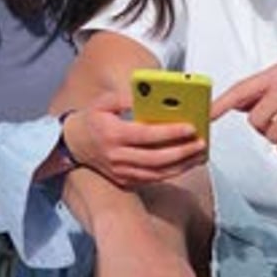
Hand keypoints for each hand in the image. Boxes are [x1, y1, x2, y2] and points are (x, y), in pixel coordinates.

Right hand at [64, 94, 207, 186]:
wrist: (74, 144)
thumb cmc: (93, 118)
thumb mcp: (104, 101)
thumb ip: (126, 97)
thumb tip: (148, 95)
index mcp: (112, 134)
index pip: (146, 135)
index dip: (170, 132)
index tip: (190, 127)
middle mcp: (117, 157)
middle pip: (156, 157)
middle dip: (182, 151)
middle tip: (201, 142)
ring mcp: (121, 172)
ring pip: (157, 172)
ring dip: (182, 164)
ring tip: (200, 153)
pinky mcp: (126, 181)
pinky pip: (153, 179)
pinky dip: (173, 172)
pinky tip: (187, 162)